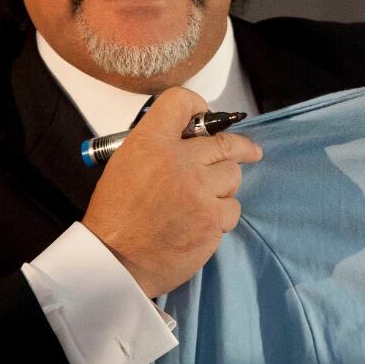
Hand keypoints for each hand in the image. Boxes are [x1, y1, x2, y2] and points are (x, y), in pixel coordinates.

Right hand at [81, 87, 263, 297]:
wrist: (115, 262)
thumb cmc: (116, 218)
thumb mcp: (123, 165)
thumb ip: (156, 146)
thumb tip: (189, 140)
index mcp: (150, 143)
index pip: (180, 101)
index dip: (197, 106)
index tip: (207, 117)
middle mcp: (179, 160)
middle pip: (224, 140)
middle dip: (239, 146)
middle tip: (249, 151)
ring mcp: (199, 190)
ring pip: (233, 174)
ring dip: (224, 184)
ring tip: (206, 197)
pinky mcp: (213, 219)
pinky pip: (233, 207)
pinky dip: (222, 214)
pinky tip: (204, 221)